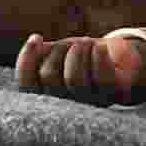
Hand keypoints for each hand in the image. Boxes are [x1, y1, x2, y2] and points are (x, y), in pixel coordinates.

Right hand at [15, 34, 145, 106]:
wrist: (120, 59)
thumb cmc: (81, 56)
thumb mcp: (57, 53)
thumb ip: (39, 55)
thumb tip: (34, 44)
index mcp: (49, 99)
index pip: (26, 88)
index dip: (26, 62)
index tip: (36, 37)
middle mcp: (69, 107)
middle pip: (49, 77)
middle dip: (58, 51)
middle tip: (70, 45)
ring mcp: (92, 102)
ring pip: (74, 80)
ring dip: (77, 52)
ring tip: (85, 43)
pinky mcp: (115, 93)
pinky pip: (102, 78)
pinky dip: (98, 56)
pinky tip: (98, 47)